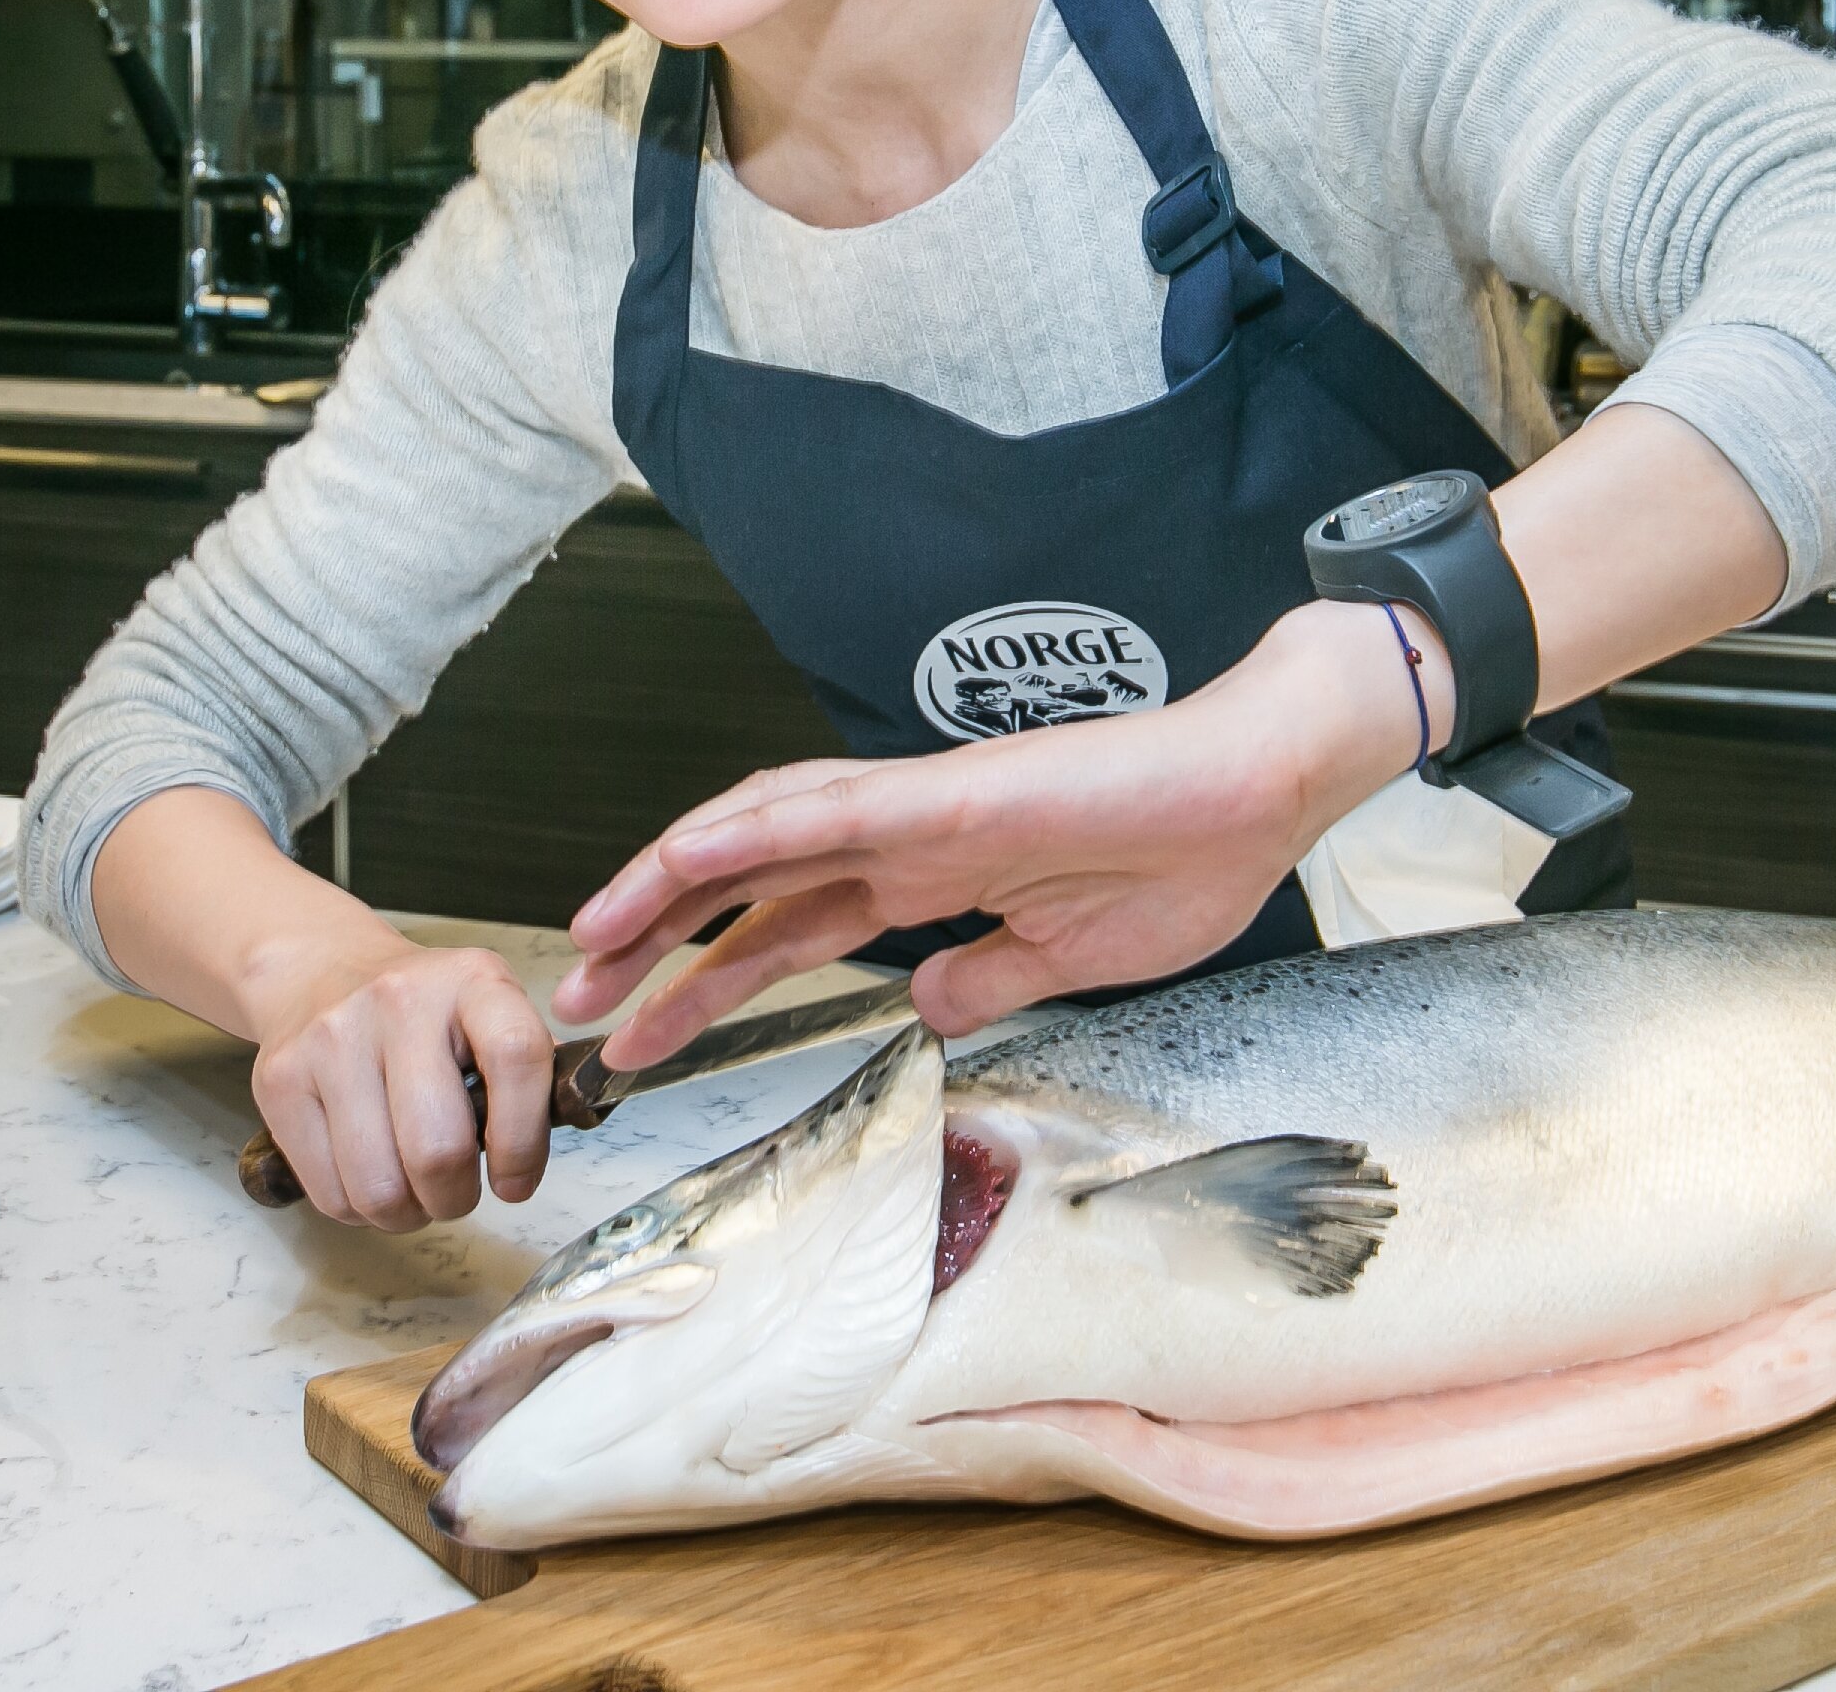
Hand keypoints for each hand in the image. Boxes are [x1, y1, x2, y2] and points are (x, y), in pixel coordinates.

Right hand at [246, 936, 559, 1230]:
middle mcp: (398, 1001)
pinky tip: (369, 1176)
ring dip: (406, 1213)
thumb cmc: (424, 1014)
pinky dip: (358, 1210)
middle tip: (456, 1192)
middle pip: (437, 1149)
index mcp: (473, 981)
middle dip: (455, 1197)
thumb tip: (557, 1139)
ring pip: (379, 1187)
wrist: (319, 971)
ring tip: (413, 1190)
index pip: (516, 1058)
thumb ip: (528, 1072)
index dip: (524, 1142)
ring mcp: (330, 1040)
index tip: (516, 1182)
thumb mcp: (489, 1012)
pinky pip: (329, 1194)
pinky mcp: (279, 1081)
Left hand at [558, 599, 1437, 1065]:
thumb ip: (985, 980)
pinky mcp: (946, 795)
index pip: (784, 933)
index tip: (636, 1042)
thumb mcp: (1065, 961)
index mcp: (927, 881)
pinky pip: (822, 809)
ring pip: (755, 838)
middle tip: (576, 1005)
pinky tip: (675, 860)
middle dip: (653, 947)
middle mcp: (901, 838)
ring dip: (664, 888)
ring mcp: (916, 809)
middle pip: (743, 890)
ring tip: (589, 940)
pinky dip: (740, 830)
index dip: (703, 984)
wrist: (1259, 793)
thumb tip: (921, 1008)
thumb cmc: (1184, 862)